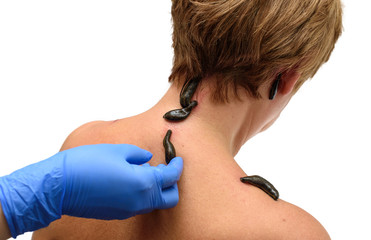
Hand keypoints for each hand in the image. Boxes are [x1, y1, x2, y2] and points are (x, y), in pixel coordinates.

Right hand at [0, 144, 182, 237]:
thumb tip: (148, 159)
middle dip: (172, 184)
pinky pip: (139, 206)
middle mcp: (140, 201)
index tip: (177, 160)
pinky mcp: (118, 214)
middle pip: (169, 199)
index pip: (171, 177)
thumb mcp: (118, 150)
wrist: (60, 185)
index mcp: (143, 183)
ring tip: (146, 171)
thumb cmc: (87, 163)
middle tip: (165, 169)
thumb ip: (139, 155)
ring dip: (157, 189)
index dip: (177, 167)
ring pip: (154, 203)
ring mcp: (129, 210)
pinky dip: (143, 195)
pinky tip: (132, 181)